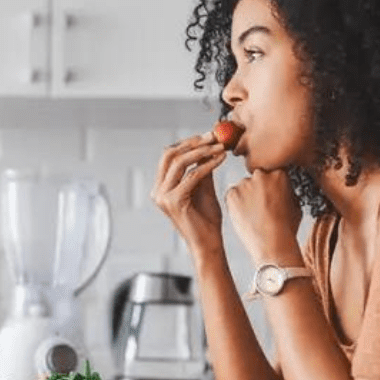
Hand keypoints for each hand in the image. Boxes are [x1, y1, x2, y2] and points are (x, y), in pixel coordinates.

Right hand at [151, 133, 227, 255]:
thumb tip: (208, 146)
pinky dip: (208, 164)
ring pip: (179, 162)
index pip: (169, 156)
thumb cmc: (207, 220)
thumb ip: (201, 169)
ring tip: (220, 147)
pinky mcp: (174, 202)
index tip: (208, 135)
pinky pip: (192, 175)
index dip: (188, 143)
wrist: (208, 244)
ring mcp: (163, 197)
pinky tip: (221, 159)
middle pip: (170, 155)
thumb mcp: (203, 188)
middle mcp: (158, 192)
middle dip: (193, 143)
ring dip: (202, 151)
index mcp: (161, 188)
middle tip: (213, 136)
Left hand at [225, 169, 302, 263]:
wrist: (271, 243)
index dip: (272, 187)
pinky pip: (232, 196)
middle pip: (257, 178)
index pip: (273, 174)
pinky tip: (244, 216)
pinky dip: (235, 204)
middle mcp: (260, 174)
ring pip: (243, 187)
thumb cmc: (286, 227)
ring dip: (246, 197)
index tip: (271, 197)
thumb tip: (282, 189)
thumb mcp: (296, 205)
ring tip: (253, 215)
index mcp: (279, 174)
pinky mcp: (231, 194)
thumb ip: (287, 191)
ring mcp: (244, 184)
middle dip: (258, 189)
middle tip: (261, 207)